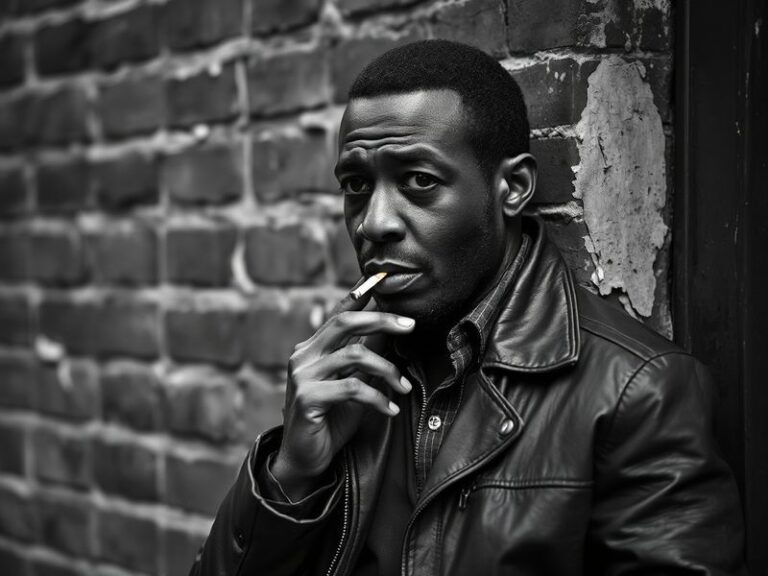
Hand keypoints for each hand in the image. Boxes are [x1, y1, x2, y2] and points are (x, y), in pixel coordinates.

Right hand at [271, 283, 413, 499]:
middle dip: (383, 321)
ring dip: (388, 371)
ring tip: (405, 388)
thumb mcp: (352, 382)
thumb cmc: (331, 419)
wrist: (304, 458)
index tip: (383, 279)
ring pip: (356, 356)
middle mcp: (304, 355)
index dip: (361, 293)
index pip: (339, 313)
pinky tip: (391, 409)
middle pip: (347, 323)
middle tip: (411, 327)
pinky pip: (353, 388)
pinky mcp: (307, 398)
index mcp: (313, 347)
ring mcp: (303, 375)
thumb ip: (364, 357)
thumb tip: (391, 330)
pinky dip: (378, 398)